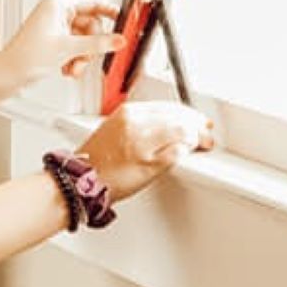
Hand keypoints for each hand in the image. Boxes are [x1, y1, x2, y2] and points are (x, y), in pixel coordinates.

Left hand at [0, 0, 120, 90]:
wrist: (8, 75)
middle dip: (90, 46)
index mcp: (57, 4)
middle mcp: (55, 13)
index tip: (123, 19)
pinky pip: (74, 48)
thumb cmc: (26, 56)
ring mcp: (54, 28)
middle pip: (90, 26)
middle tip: (85, 58)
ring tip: (73, 67)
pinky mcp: (53, 41)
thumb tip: (118, 39)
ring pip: (83, 40)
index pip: (91, 3)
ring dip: (82, 56)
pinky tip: (67, 69)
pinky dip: (74, 59)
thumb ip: (98, 44)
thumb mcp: (68, 48)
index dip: (109, 12)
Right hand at [79, 100, 214, 203]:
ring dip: (196, 138)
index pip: (168, 106)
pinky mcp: (149, 163)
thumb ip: (140, 123)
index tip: (195, 119)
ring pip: (182, 132)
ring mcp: (143, 143)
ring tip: (201, 143)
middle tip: (205, 131)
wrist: (81, 180)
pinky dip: (186, 152)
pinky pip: (178, 153)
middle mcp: (136, 124)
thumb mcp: (115, 129)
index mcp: (128, 113)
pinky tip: (186, 153)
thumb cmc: (96, 160)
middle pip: (179, 117)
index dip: (187, 113)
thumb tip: (166, 125)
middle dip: (197, 124)